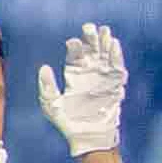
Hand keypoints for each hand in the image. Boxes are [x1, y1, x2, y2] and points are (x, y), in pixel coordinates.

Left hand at [40, 22, 126, 156]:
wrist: (87, 135)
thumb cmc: (67, 121)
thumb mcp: (51, 104)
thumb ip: (46, 86)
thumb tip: (44, 67)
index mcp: (73, 76)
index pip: (74, 56)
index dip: (74, 47)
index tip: (71, 42)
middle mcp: (89, 74)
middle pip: (91, 51)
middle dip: (90, 38)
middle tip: (89, 27)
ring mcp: (102, 78)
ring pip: (105, 55)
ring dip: (105, 42)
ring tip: (104, 30)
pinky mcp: (115, 84)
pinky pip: (117, 66)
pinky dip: (116, 55)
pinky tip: (113, 44)